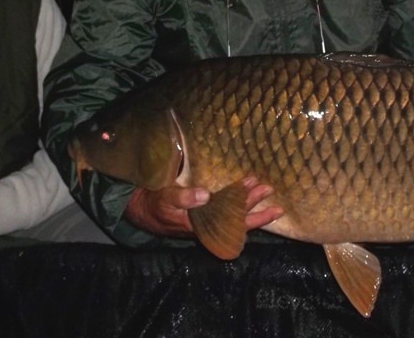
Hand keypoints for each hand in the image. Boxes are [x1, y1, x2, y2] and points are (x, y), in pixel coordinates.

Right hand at [124, 175, 282, 237]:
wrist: (144, 212)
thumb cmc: (155, 205)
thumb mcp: (165, 199)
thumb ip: (183, 198)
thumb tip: (205, 195)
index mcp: (201, 225)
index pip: (229, 217)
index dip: (244, 204)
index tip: (255, 186)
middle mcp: (209, 226)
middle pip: (238, 219)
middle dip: (255, 206)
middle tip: (269, 188)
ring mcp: (209, 222)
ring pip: (236, 218)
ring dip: (252, 206)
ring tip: (268, 192)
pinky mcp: (207, 215)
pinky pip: (229, 214)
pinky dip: (241, 206)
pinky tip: (251, 199)